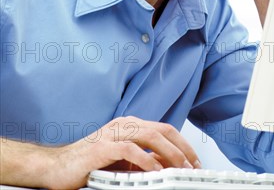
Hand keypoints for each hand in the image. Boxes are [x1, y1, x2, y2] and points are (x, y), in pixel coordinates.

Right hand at [43, 117, 200, 189]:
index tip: (194, 161)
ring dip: (169, 153)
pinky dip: (145, 160)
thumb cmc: (89, 163)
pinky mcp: (101, 147)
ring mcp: (112, 133)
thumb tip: (168, 165)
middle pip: (161, 130)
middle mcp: (124, 125)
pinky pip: (129, 150)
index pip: (164, 129)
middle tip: (193, 166)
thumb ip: (144, 159)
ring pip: (149, 136)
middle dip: (181, 148)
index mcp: (130, 125)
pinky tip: (155, 171)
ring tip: (180, 168)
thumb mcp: (123, 162)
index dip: (182, 144)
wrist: (56, 166)